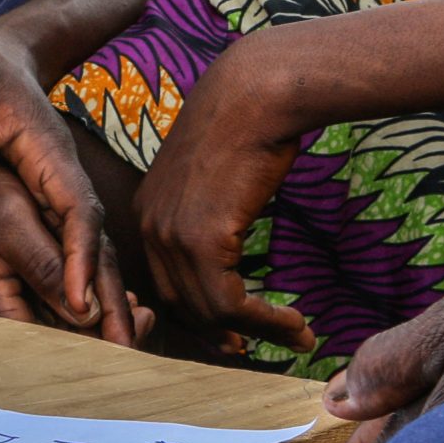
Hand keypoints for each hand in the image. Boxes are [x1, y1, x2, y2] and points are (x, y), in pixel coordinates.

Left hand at [0, 29, 108, 325]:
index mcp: (49, 153)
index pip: (76, 211)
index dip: (81, 259)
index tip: (80, 304)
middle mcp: (65, 176)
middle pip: (96, 240)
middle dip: (109, 294)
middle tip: (119, 349)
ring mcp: (62, 189)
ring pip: (93, 248)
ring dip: (105, 296)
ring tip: (117, 349)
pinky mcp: (53, 199)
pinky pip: (76, 245)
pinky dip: (89, 281)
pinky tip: (91, 320)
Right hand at [0, 159, 138, 345]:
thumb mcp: (8, 220)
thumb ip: (45, 267)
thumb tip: (87, 312)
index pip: (47, 346)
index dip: (90, 349)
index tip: (129, 342)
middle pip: (58, 343)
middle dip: (105, 337)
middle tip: (147, 324)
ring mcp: (10, 306)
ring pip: (62, 326)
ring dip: (103, 324)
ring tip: (144, 318)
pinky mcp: (20, 291)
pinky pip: (57, 308)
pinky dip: (89, 306)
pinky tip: (118, 301)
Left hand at [135, 35, 313, 354]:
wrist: (256, 94)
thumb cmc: (247, 124)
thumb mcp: (215, 174)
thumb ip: (209, 209)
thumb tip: (227, 233)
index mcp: (147, 211)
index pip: (165, 282)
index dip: (198, 314)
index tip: (230, 334)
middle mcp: (149, 227)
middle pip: (181, 303)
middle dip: (220, 332)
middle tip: (254, 348)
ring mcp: (170, 235)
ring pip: (209, 310)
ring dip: (256, 332)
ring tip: (296, 337)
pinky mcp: (200, 240)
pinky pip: (230, 302)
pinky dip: (265, 322)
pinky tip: (296, 324)